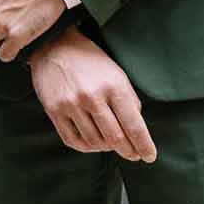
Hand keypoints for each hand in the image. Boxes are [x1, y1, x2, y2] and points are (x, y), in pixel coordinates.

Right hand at [27, 27, 156, 161]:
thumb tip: (136, 129)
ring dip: (107, 148)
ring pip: (95, 142)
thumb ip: (129, 100)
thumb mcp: (117, 74)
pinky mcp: (54, 111)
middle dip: (128, 151)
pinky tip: (94, 144)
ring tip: (112, 144)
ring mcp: (71, 105)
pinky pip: (73, 141)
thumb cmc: (91, 61)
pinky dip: (87, 147)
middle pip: (115, 138)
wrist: (55, 46)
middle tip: (133, 155)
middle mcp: (92, 97)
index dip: (144, 145)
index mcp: (113, 86)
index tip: (149, 156)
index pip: (134, 125)